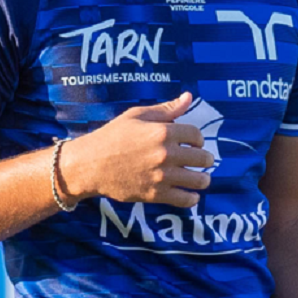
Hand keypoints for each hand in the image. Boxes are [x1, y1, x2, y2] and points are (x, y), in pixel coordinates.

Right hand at [61, 92, 213, 207]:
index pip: (196, 135)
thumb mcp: (137, 115)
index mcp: (162, 132)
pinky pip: (185, 200)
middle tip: (203, 161)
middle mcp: (165, 154)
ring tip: (200, 178)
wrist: (90, 165)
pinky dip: (192, 198)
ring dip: (203, 179)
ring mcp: (162, 176)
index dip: (198, 139)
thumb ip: (166, 109)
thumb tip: (188, 97)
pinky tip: (190, 194)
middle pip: (202, 158)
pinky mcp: (155, 194)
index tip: (195, 143)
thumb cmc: (112, 136)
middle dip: (206, 159)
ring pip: (198, 180)